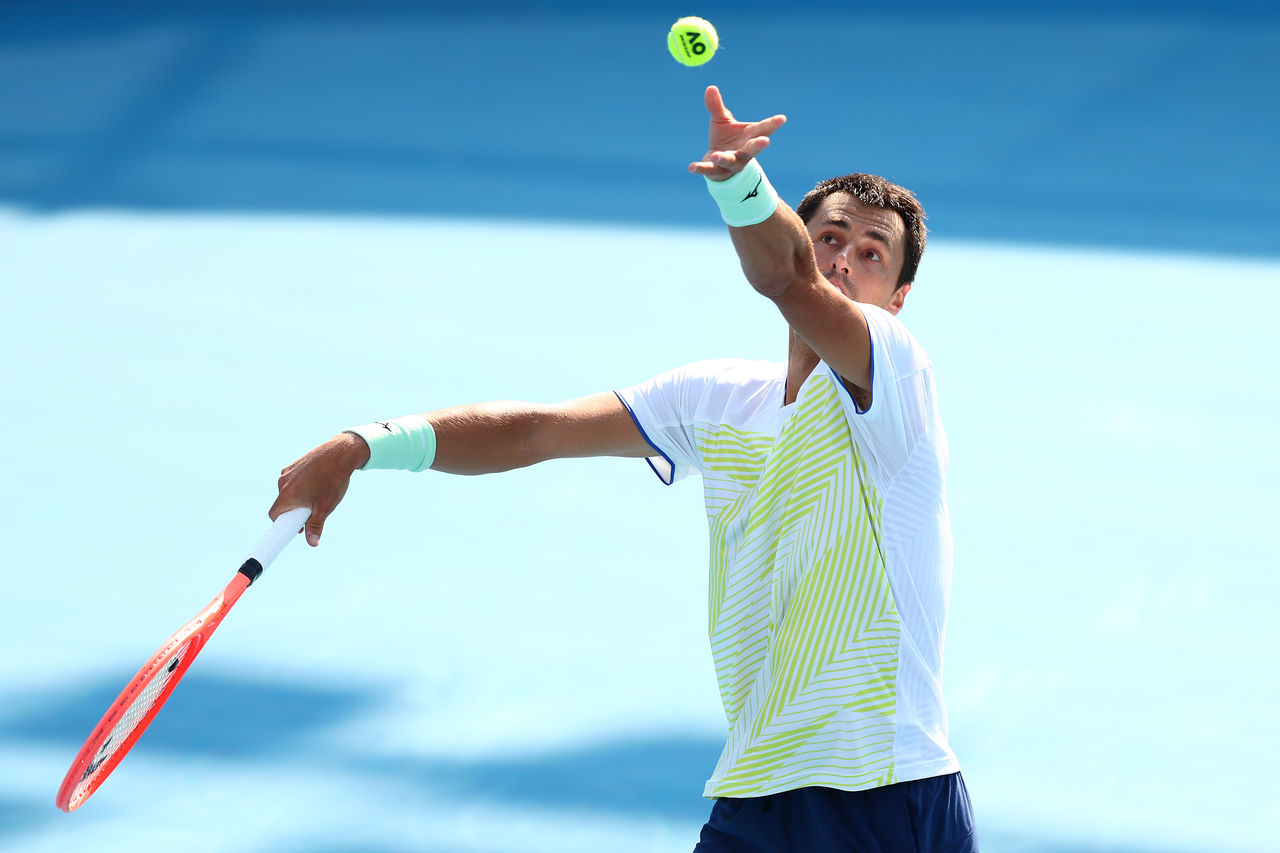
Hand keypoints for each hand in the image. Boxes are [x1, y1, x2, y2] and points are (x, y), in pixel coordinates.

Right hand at [269, 432, 369, 546]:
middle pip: (282, 504)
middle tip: (311, 514)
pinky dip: (301, 488)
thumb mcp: (325, 507)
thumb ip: (316, 526)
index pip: (274, 515)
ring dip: (299, 499)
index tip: (292, 529)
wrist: (341, 453)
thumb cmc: (332, 481)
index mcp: (287, 494)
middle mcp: (283, 482)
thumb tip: (312, 543)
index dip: (281, 525)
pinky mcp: (294, 465)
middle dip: (294, 512)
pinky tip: (318, 485)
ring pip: (288, 493)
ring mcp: (288, 472)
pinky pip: (293, 482)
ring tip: (318, 497)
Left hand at [688, 85, 786, 180]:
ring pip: (731, 161)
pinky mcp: (718, 171)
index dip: (773, 124)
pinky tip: (691, 167)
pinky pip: (709, 170)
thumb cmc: (725, 139)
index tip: (782, 118)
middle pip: (753, 149)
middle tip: (765, 141)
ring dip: (725, 158)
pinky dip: (701, 168)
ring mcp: (732, 163)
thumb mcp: (721, 121)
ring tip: (716, 155)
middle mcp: (744, 151)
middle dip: (758, 145)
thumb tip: (710, 87)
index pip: (763, 129)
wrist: (716, 163)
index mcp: (750, 136)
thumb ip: (717, 107)